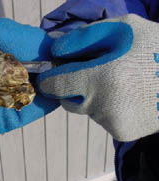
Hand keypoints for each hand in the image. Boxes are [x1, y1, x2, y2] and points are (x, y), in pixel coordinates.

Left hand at [37, 14, 158, 141]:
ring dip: (92, 97)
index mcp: (101, 78)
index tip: (50, 74)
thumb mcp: (122, 29)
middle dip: (71, 87)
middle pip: (67, 100)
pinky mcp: (121, 133)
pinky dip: (106, 108)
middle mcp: (102, 106)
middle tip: (92, 74)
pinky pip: (101, 118)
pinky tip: (126, 97)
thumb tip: (54, 48)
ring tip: (117, 84)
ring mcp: (111, 123)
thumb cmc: (155, 49)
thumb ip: (83, 38)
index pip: (54, 85)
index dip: (49, 79)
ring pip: (85, 109)